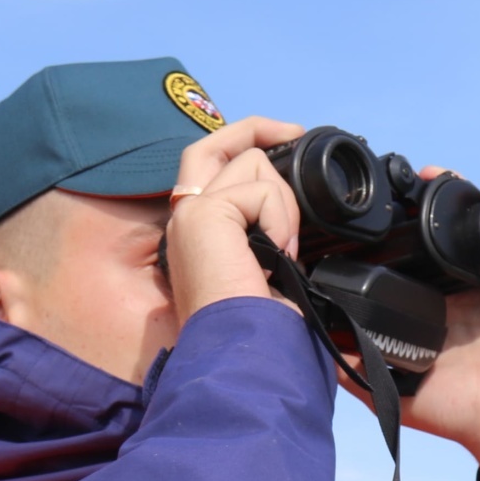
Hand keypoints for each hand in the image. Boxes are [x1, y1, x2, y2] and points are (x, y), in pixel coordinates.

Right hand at [163, 116, 305, 323]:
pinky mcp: (203, 215)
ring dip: (283, 203)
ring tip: (284, 249)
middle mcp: (185, 219)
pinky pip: (260, 191)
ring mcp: (190, 213)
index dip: (246, 148)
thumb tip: (292, 220)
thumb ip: (266, 234)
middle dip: (256, 129)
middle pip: (214, 145)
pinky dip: (280, 220)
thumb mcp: (267, 270)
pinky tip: (276, 255)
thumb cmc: (258, 328)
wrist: (243, 351)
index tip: (286, 141)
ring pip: (251, 163)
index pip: (211, 170)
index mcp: (198, 234)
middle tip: (294, 132)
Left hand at [339, 173, 479, 480]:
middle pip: (443, 221)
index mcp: (432, 299)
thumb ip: (354, 367)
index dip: (392, 222)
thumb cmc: (455, 411)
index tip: (364, 211)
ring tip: (430, 178)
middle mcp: (464, 281)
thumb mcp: (391, 388)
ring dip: (458, 187)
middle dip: (420, 195)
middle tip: (396, 184)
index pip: (411, 247)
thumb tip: (307, 340)